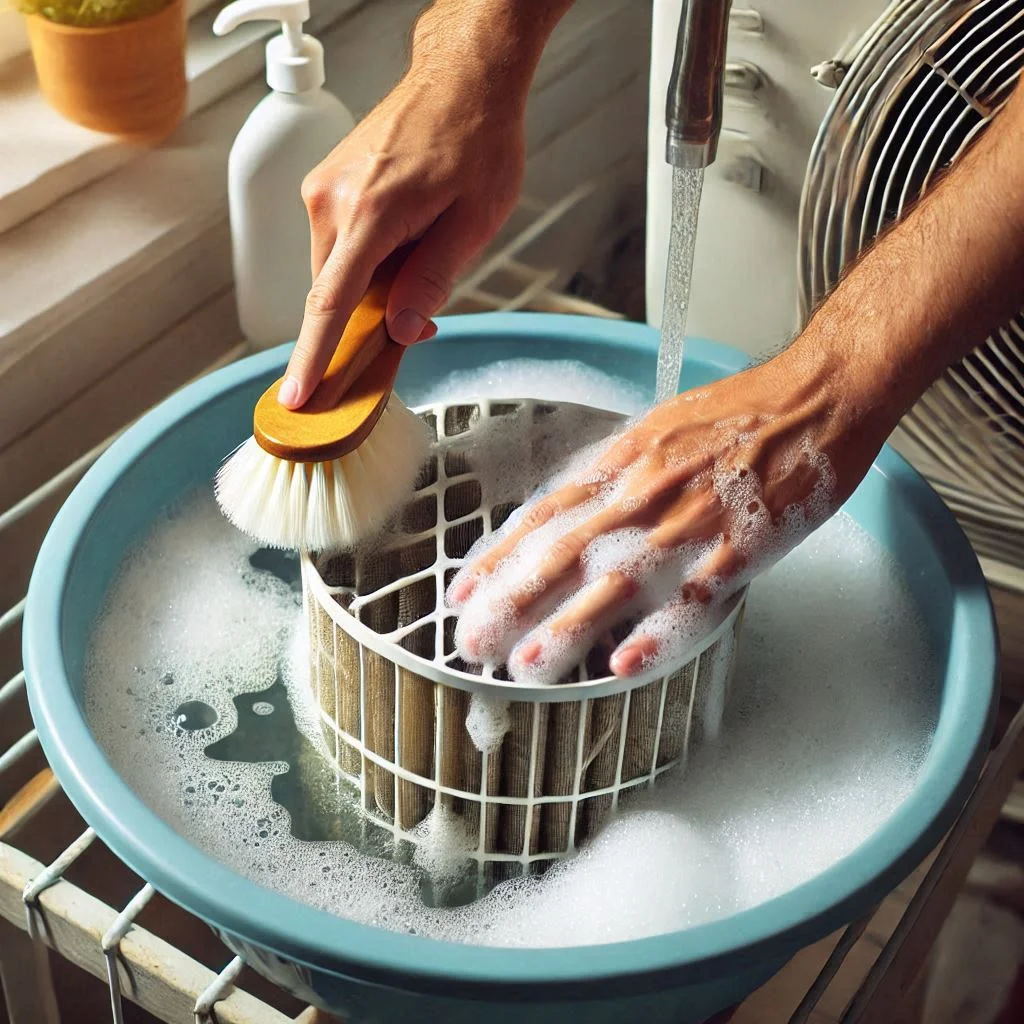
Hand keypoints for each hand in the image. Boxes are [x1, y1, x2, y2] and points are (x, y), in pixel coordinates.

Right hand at [278, 63, 526, 408]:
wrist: (461, 77)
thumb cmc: (476, 138)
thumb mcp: (473, 223)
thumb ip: (432, 281)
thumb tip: (400, 329)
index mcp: (368, 214)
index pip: (329, 305)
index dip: (312, 359)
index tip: (296, 397)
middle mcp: (331, 200)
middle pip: (334, 294)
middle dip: (369, 319)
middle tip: (418, 318)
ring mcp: (322, 188)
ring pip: (336, 271)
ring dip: (371, 285)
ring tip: (421, 255)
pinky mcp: (325, 184)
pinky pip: (337, 244)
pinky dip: (364, 260)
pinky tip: (403, 240)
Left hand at [447, 345, 890, 681]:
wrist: (813, 397)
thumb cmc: (735, 416)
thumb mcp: (654, 430)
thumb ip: (608, 472)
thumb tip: (559, 510)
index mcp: (622, 461)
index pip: (543, 514)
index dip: (498, 557)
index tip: (463, 593)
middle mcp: (645, 491)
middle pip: (565, 552)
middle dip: (513, 602)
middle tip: (474, 643)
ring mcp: (691, 521)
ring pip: (617, 580)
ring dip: (567, 626)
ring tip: (527, 665)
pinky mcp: (740, 547)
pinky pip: (693, 598)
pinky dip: (657, 632)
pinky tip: (624, 663)